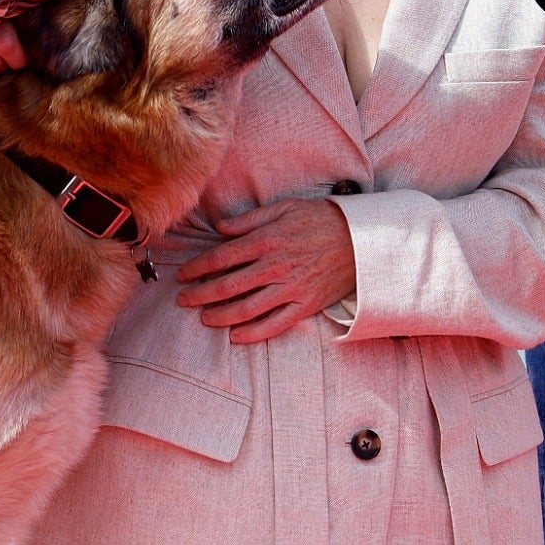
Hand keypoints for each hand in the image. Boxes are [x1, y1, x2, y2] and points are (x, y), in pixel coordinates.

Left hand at [176, 198, 356, 344]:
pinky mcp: (305, 305)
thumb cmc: (321, 219)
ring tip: (205, 318)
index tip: (183, 274)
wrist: (361, 239)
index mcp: (268, 240)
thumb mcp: (285, 208)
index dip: (198, 268)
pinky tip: (236, 336)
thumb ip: (250, 219)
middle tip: (183, 300)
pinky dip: (254, 333)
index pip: (222, 257)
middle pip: (229, 285)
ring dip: (221, 315)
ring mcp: (291, 288)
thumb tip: (220, 228)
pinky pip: (275, 324)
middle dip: (201, 294)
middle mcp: (276, 266)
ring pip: (247, 308)